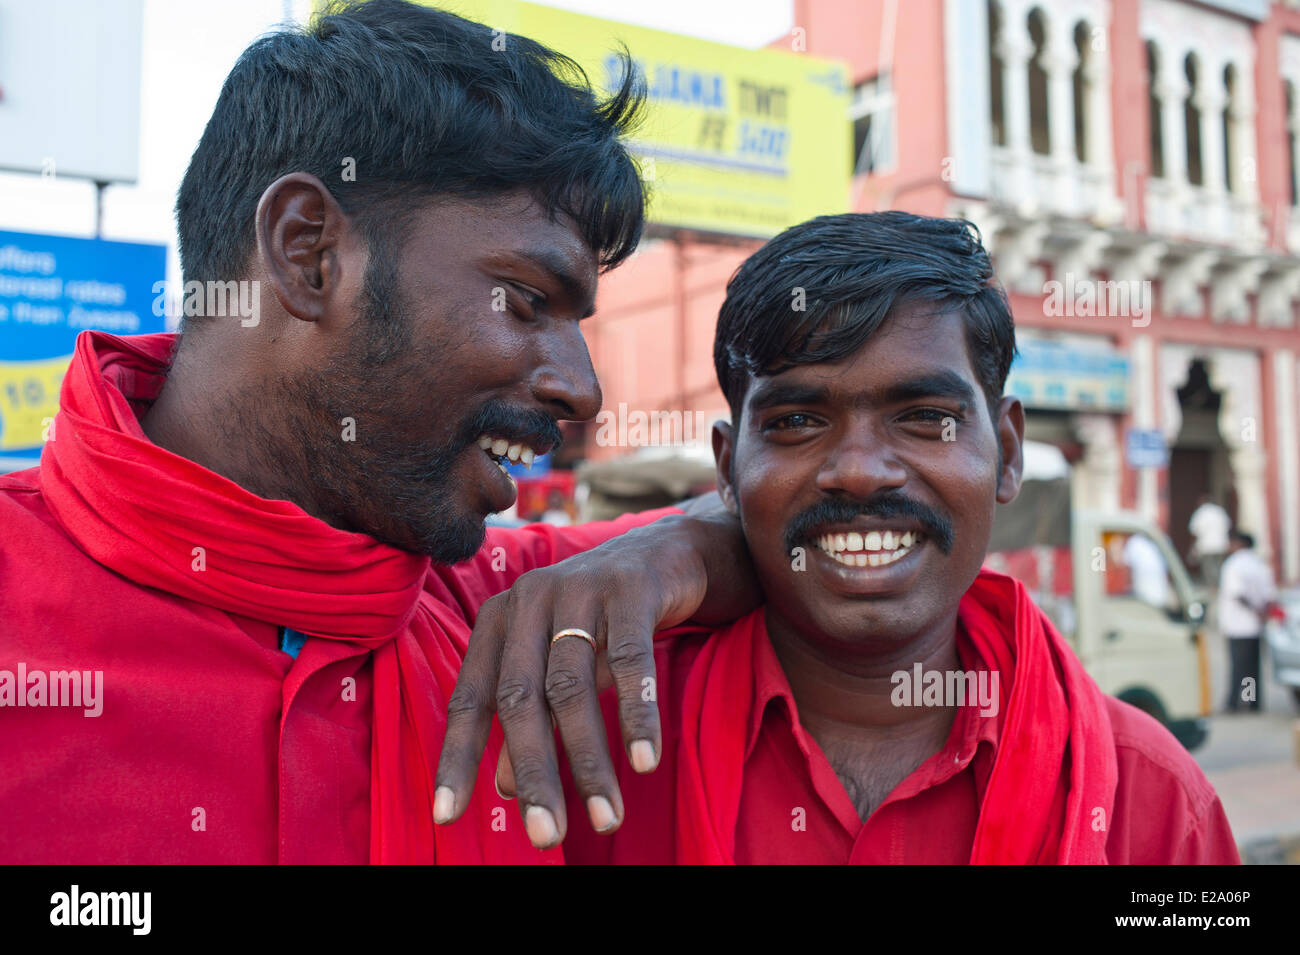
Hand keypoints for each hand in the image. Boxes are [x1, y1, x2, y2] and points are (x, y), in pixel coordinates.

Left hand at [433, 496, 756, 848]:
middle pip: (521, 699)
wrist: (667, 553)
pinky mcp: (629, 587)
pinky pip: (630, 659)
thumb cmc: (601, 619)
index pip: (471, 699)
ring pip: (573, 686)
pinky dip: (637, 713)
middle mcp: (528, 599)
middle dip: (534, 773)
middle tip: (546, 836)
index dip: (458, 758)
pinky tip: (643, 761)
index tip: (447, 817)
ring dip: (590, 759)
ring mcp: (577, 589)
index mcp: (498, 620)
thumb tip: (504, 789)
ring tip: (606, 819)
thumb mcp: (560, 668)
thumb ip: (531, 721)